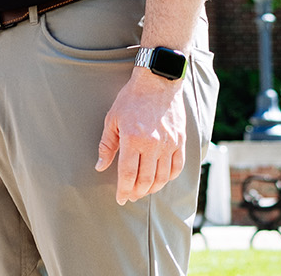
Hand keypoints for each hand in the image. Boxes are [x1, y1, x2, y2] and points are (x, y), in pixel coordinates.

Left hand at [95, 70, 187, 203]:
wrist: (157, 81)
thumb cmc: (131, 99)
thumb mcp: (112, 119)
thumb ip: (107, 145)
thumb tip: (100, 166)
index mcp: (133, 139)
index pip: (127, 174)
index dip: (123, 190)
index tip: (120, 198)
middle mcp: (153, 144)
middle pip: (145, 180)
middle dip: (136, 192)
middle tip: (130, 196)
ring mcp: (169, 144)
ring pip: (162, 177)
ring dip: (152, 188)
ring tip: (143, 191)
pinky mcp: (180, 141)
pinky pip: (177, 167)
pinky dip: (169, 177)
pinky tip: (160, 179)